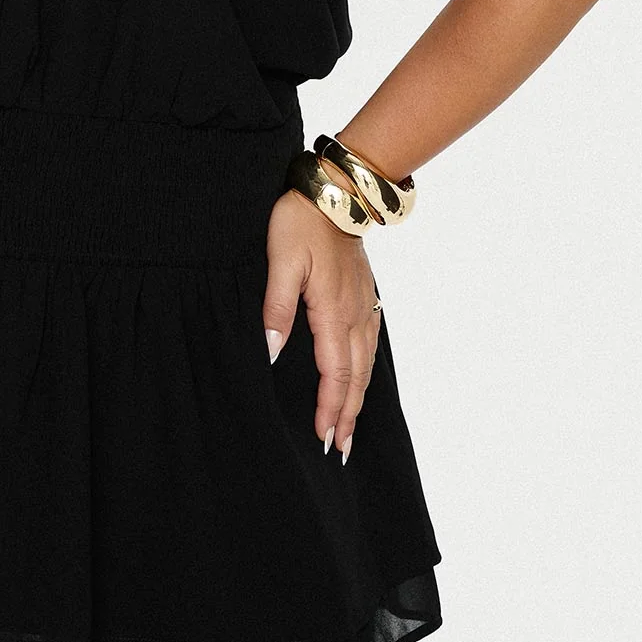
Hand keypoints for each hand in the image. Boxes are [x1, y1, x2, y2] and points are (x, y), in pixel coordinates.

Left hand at [262, 185, 380, 462]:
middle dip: (348, 415)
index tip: (324, 438)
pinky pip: (370, 344)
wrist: (336, 192)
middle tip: (341, 450)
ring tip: (352, 427)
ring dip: (359, 398)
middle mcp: (354, 314)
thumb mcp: (279, 263)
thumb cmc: (301, 224)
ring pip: (365, 364)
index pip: (333, 373)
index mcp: (331, 312)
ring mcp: (363, 305)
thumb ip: (276, 308)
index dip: (330, 408)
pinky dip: (366, 371)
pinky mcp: (364, 296)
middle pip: (354, 377)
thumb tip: (272, 351)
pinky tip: (361, 379)